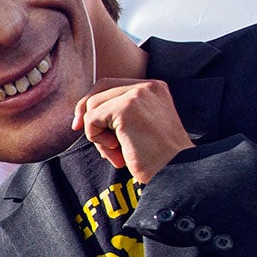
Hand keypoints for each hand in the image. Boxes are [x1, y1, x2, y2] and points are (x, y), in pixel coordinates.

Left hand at [72, 77, 193, 182]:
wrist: (176, 171)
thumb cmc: (156, 157)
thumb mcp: (138, 128)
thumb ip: (118, 114)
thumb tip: (81, 114)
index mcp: (153, 88)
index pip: (110, 85)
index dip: (91, 104)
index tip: (80, 125)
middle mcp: (147, 86)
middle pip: (98, 91)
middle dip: (87, 116)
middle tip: (87, 136)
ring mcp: (137, 94)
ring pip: (93, 107)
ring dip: (97, 135)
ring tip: (116, 152)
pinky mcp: (126, 109)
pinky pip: (92, 119)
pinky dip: (97, 139)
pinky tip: (118, 152)